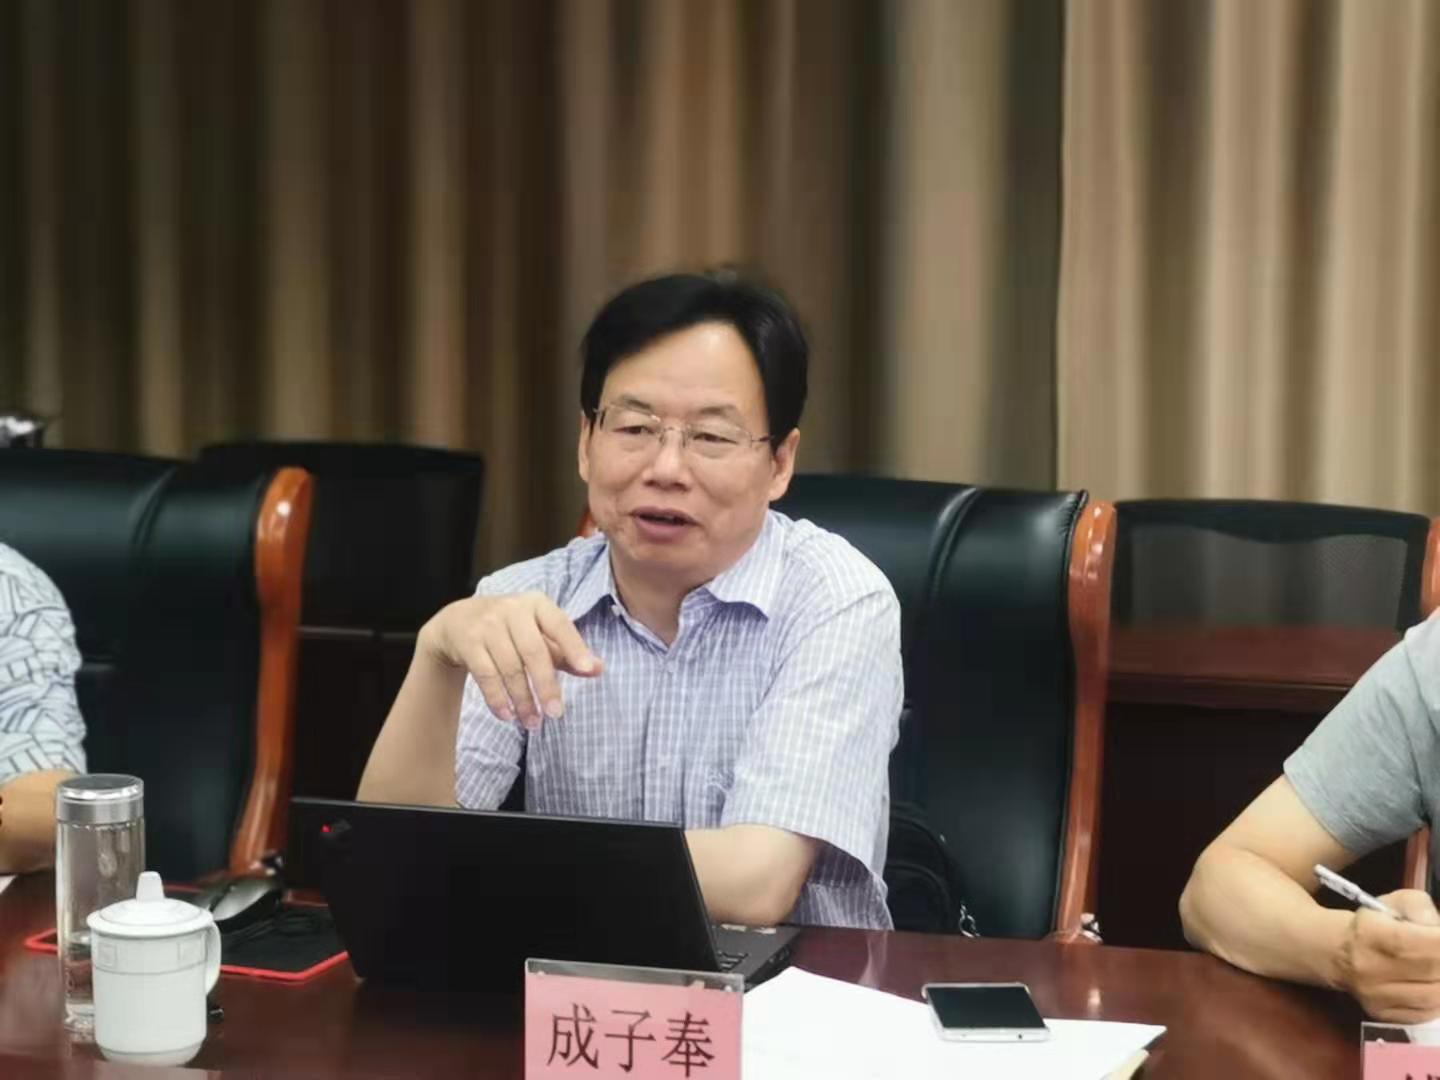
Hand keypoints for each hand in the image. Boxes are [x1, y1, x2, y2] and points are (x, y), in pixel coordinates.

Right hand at [421, 592, 601, 728]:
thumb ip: (567, 652)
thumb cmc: (511, 630)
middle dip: (546, 686)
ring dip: (522, 700)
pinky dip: (497, 698)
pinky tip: (507, 715)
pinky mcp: (468, 641)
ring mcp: (487, 624)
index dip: (574, 647)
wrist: (458, 621)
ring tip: (533, 722)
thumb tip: (599, 669)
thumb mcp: (539, 634)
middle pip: (533, 652)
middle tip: (556, 714)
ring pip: (510, 667)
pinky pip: (485, 674)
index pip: (560, 625)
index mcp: (537, 604)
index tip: (588, 670)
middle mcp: (512, 609)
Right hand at [1338, 889, 1439, 1021]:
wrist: (1338, 953)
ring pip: (1434, 997)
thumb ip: (1420, 907)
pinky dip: (1437, 1000)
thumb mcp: (1394, 902)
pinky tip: (1433, 984)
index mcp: (1370, 933)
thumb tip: (1437, 927)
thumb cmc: (1373, 923)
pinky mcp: (1381, 1015)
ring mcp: (1375, 996)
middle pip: (1434, 971)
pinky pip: (1426, 1013)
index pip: (1428, 944)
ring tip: (1438, 969)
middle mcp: (1369, 969)